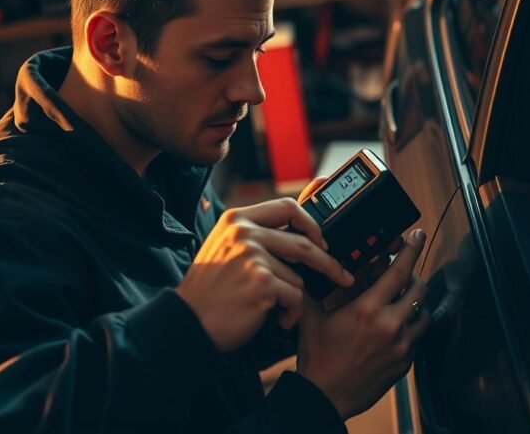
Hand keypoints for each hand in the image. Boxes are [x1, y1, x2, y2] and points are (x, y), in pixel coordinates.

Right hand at [177, 198, 354, 351]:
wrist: (187, 323)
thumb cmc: (210, 292)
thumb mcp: (226, 250)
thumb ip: (256, 235)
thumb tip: (300, 230)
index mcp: (237, 219)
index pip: (287, 206)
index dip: (311, 223)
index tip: (322, 240)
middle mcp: (244, 232)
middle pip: (304, 241)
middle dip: (328, 262)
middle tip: (342, 276)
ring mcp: (253, 256)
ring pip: (299, 276)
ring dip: (295, 299)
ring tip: (279, 311)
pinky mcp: (262, 282)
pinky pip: (295, 297)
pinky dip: (291, 314)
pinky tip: (277, 321)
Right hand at [297, 228, 429, 418]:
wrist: (324, 396)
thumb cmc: (317, 358)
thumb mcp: (312, 316)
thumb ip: (317, 286)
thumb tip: (317, 264)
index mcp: (367, 310)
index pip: (399, 271)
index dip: (411, 249)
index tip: (418, 237)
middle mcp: (390, 326)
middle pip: (420, 289)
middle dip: (414, 277)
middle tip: (403, 275)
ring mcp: (401, 346)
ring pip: (425, 314)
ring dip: (416, 304)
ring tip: (401, 302)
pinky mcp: (405, 363)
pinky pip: (418, 337)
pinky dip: (411, 328)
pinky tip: (396, 327)